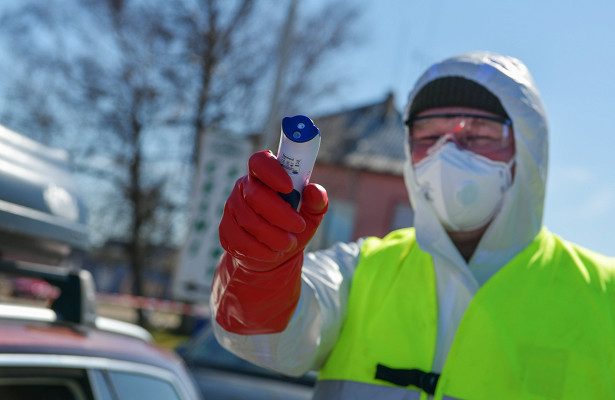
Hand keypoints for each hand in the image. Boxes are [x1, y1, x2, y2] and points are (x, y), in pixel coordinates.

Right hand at [219, 150, 327, 271]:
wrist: (272, 255)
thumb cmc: (292, 228)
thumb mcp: (310, 216)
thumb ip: (317, 202)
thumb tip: (314, 191)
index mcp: (264, 176)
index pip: (260, 162)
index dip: (272, 172)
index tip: (289, 187)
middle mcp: (243, 187)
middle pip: (256, 195)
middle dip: (282, 214)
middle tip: (299, 227)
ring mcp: (231, 208)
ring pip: (251, 222)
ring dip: (276, 237)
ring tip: (289, 243)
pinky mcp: (225, 230)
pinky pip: (243, 242)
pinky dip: (263, 251)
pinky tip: (273, 252)